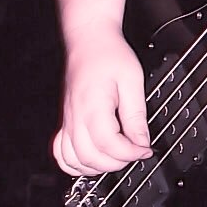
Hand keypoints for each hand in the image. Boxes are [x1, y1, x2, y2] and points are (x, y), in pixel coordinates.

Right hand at [53, 31, 151, 175]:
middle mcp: (75, 116)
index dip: (131, 153)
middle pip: (90, 158)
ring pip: (73, 160)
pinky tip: (92, 160)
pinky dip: (75, 164)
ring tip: (116, 157)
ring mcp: (68, 120)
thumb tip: (142, 141)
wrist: (88, 39)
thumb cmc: (109, 53)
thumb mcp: (132, 80)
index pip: (109, 144)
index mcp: (92, 106)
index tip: (145, 149)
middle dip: (117, 163)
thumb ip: (136, 114)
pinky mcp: (66, 121)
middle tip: (134, 152)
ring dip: (96, 167)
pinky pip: (61, 152)